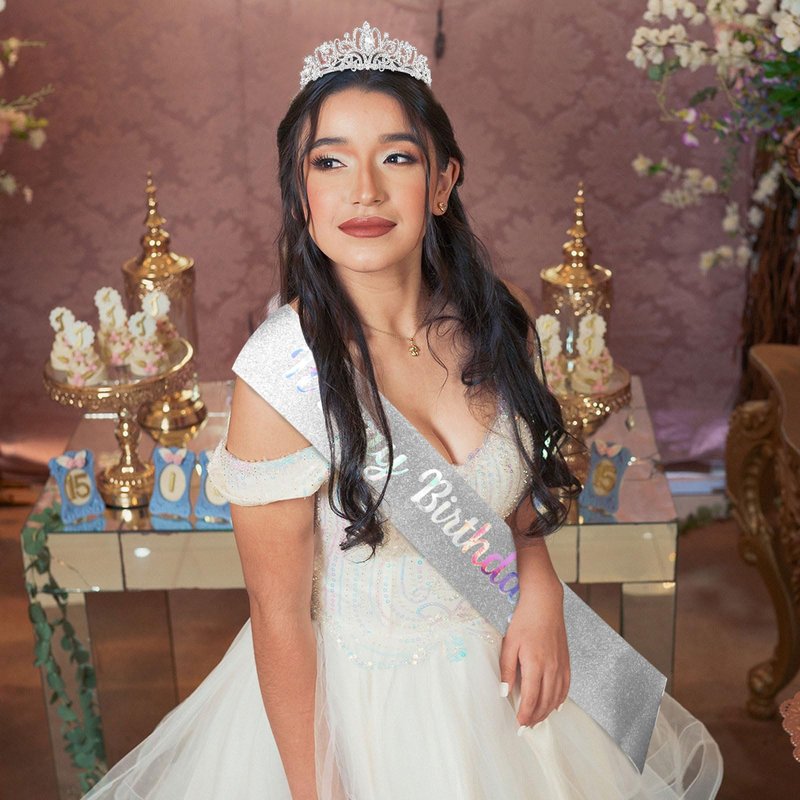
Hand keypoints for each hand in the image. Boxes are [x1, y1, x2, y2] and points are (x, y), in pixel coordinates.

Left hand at [499, 578, 569, 728]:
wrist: (545, 604)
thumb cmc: (524, 621)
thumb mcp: (509, 643)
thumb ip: (506, 669)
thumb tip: (504, 692)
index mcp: (535, 665)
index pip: (531, 698)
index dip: (525, 714)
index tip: (519, 724)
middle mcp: (551, 668)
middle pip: (545, 702)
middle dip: (535, 717)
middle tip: (526, 726)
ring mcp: (561, 666)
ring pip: (556, 697)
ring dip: (547, 712)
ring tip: (537, 719)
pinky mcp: (566, 662)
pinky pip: (565, 687)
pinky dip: (560, 700)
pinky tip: (554, 706)